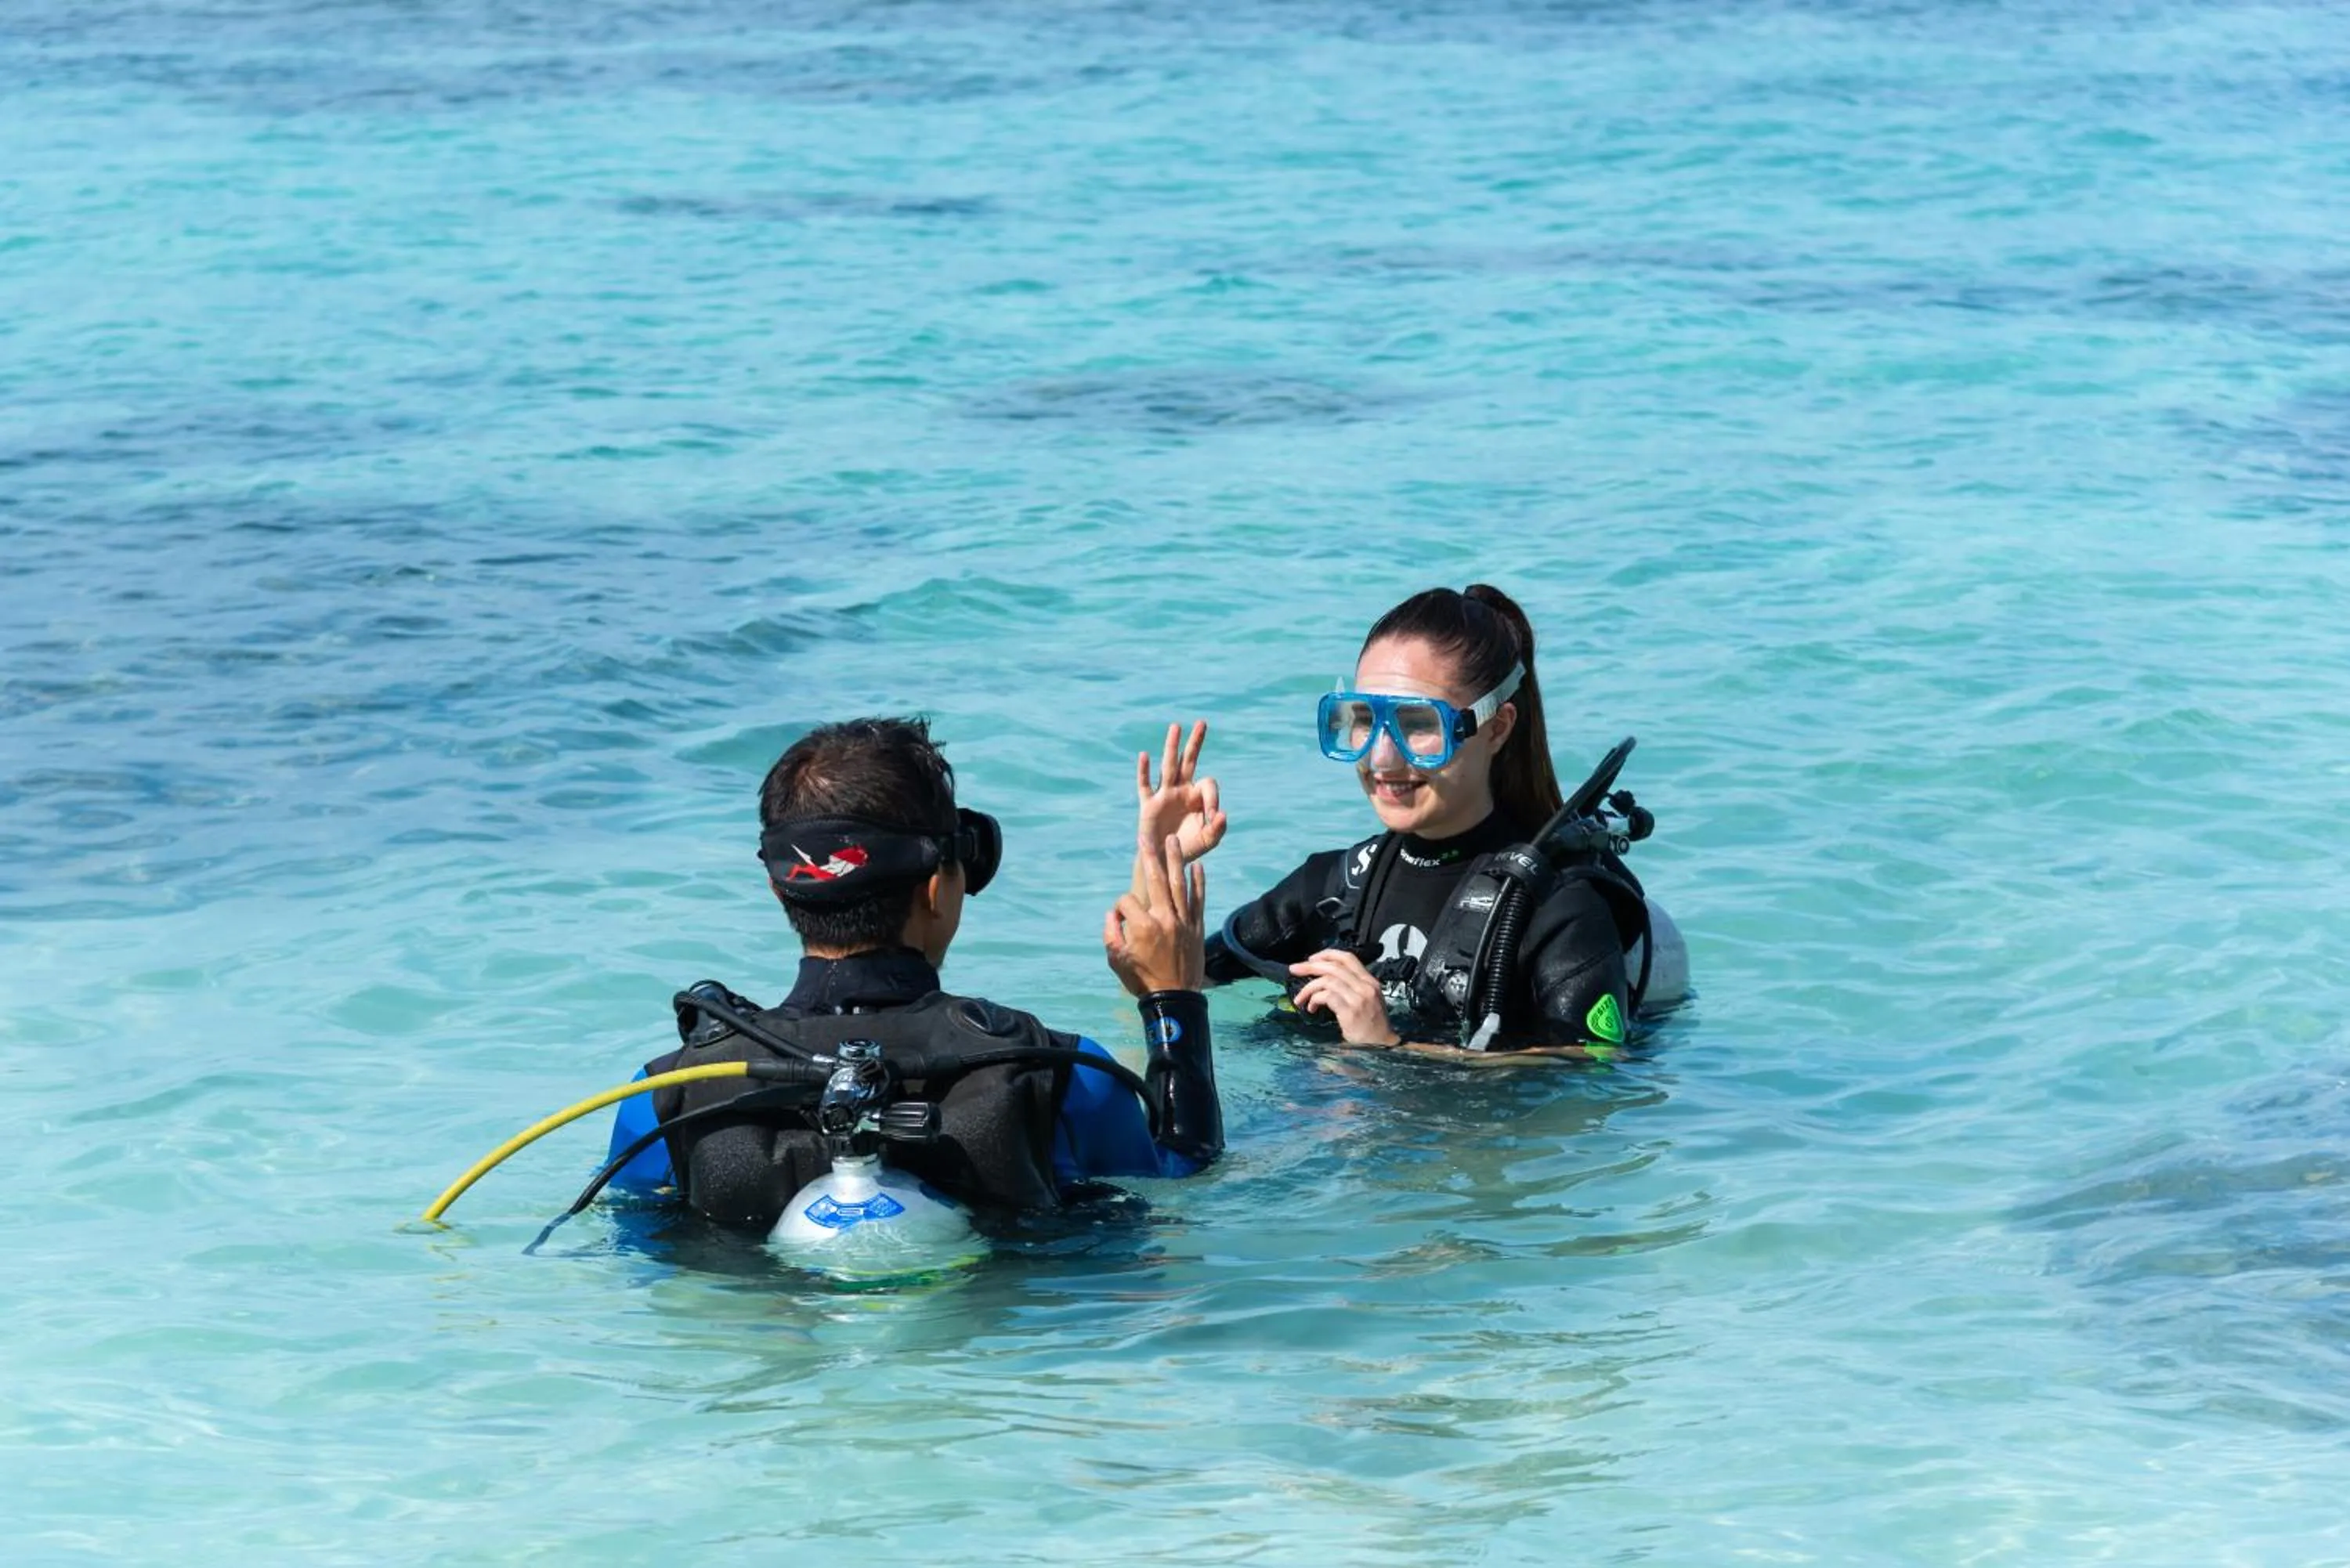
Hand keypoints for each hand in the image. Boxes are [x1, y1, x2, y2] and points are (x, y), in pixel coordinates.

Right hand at [1104, 834, 1206, 995]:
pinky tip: (1198, 866)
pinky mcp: (1196, 927)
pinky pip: (1198, 900)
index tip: (1120, 920)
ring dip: (1175, 860)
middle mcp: (1164, 919)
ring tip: (1173, 840)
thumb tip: (1112, 914)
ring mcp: (1183, 922)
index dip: (1119, 908)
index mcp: (1142, 927)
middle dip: (1149, 857)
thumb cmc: (1143, 981)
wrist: (1175, 999)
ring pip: (1179, 884)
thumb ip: (1110, 934)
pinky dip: (1199, 882)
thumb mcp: (1116, 960)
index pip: (1126, 902)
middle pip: (1155, 880)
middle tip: (1146, 838)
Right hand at [1135, 721, 1225, 873]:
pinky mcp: (1148, 805)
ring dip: (1172, 747)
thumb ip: (1218, 829)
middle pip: (1188, 761)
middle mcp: (1181, 790)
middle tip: (1202, 722)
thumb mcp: (1209, 840)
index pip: (1208, 784)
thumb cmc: (1189, 848)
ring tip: (1176, 726)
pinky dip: (1144, 771)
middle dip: (1195, 743)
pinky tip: (1145, 755)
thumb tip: (1222, 813)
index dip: (1213, 798)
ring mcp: (1164, 795)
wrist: (1165, 861)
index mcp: (1197, 797)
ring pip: (1168, 766)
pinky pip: (1145, 785)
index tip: (1213, 816)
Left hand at [1288, 949, 1399, 1045]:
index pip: (1348, 958)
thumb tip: (1324, 978)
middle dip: (1310, 966)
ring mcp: (1358, 998)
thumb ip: (1352, 986)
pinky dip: (1314, 999)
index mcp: (1370, 981)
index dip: (1327, 954)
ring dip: (1308, 988)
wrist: (1383, 1046)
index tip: (1311, 959)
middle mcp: (1365, 986)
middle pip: (1333, 967)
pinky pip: (1327, 997)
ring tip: (1300, 999)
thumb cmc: (1372, 1025)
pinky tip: (1311, 1008)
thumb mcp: (1367, 999)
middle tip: (1294, 969)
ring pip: (1327, 981)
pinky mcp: (1350, 1012)